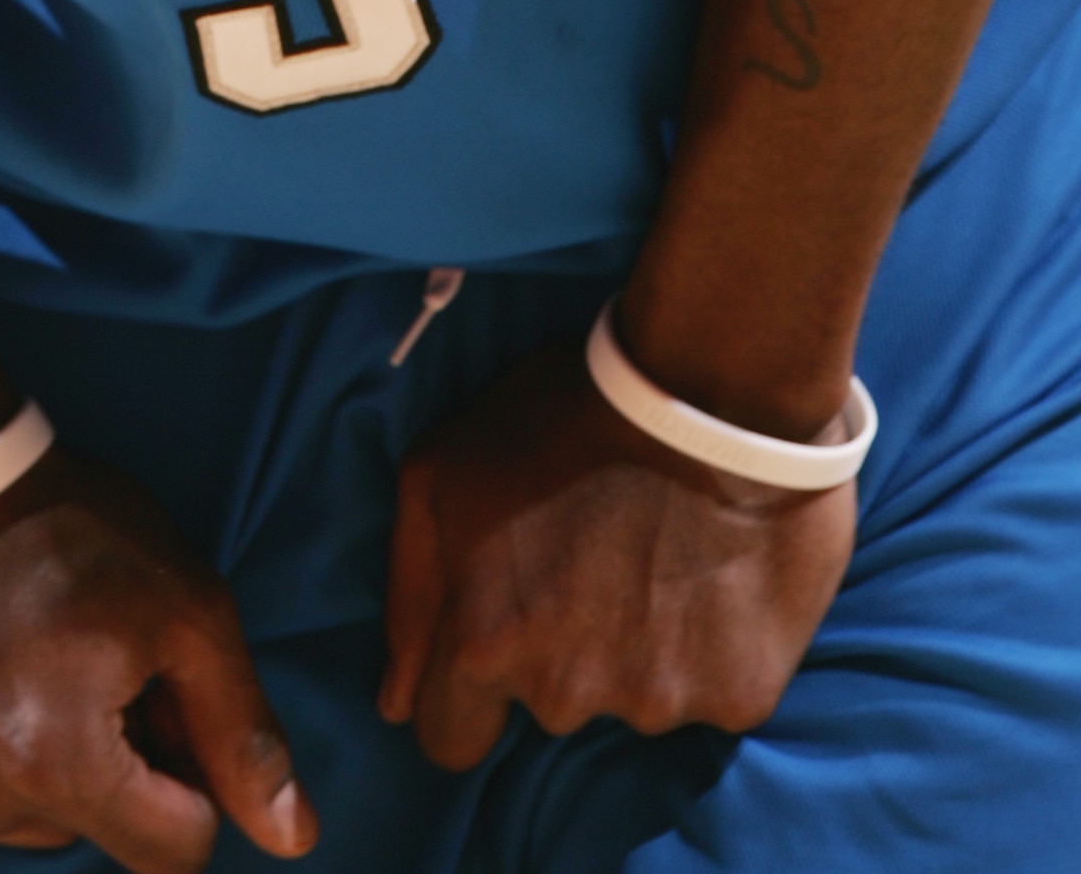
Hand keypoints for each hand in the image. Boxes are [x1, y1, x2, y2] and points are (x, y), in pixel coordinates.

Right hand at [0, 445, 315, 872]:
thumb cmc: (59, 524)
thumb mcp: (180, 604)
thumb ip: (238, 729)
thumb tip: (295, 839)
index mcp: (60, 763)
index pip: (171, 853)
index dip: (186, 785)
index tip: (157, 713)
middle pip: (86, 834)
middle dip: (104, 769)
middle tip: (81, 668)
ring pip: (9, 824)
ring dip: (25, 767)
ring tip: (14, 665)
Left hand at [379, 340, 854, 769]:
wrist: (712, 391)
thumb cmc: (566, 413)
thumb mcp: (442, 468)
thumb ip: (409, 593)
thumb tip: (395, 704)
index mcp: (483, 642)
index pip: (450, 740)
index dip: (468, 695)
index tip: (501, 639)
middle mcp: (565, 691)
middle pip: (547, 710)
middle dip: (558, 653)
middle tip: (590, 562)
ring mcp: (656, 701)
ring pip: (630, 704)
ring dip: (636, 650)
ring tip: (655, 558)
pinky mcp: (737, 697)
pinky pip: (709, 696)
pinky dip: (709, 652)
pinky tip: (711, 580)